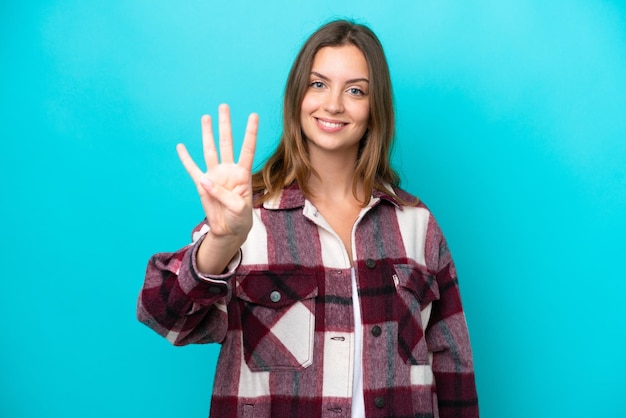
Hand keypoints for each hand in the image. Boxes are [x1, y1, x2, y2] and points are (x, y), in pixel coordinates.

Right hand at [177, 104, 257, 243]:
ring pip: (210, 150)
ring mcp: (215, 175)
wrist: (229, 230)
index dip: (250, 133)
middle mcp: (228, 170)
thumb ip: (224, 194)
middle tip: (224, 106)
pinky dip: (186, 158)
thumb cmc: (240, 218)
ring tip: (206, 117)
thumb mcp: (239, 208)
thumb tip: (204, 180)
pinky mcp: (202, 185)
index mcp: (242, 174)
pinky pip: (192, 169)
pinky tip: (181, 147)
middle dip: (225, 125)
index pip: (247, 149)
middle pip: (226, 142)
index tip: (253, 115)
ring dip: (208, 133)